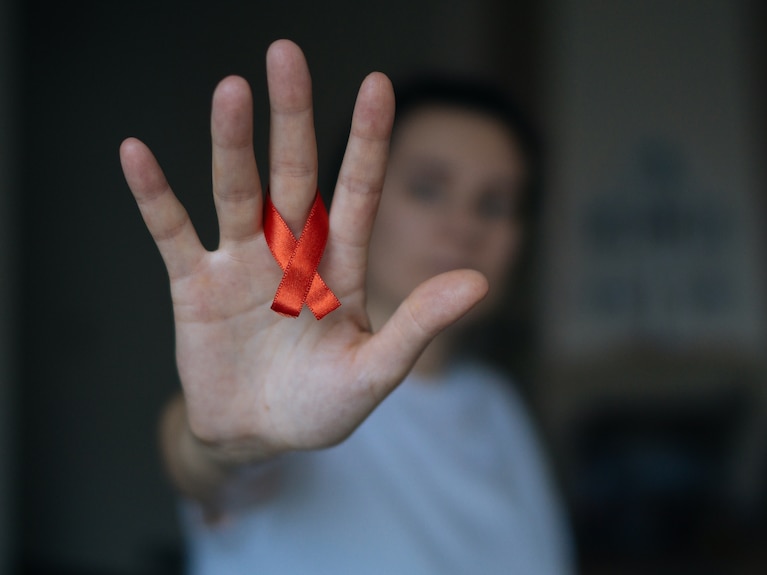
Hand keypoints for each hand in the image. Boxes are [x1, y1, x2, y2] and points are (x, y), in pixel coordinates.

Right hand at [120, 40, 487, 461]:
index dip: (368, 141)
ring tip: (231, 90)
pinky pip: (172, 232)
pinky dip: (155, 196)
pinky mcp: (195, 285)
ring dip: (231, 144)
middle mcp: (292, 252)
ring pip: (238, 191)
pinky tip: (136, 155)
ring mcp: (242, 264)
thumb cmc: (323, 405)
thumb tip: (480, 280)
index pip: (357, 192)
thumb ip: (419, 325)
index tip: (379, 84)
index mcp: (339, 267)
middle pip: (294, 174)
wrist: (258, 436)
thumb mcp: (376, 371)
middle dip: (292, 118)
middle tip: (286, 55)